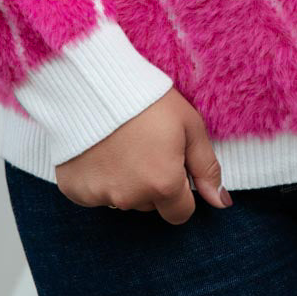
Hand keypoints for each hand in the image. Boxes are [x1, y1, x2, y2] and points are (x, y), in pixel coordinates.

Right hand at [54, 87, 232, 224]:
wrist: (94, 82)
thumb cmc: (147, 99)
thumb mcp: (189, 125)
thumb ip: (206, 167)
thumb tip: (222, 203)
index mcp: (163, 185)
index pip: (180, 213)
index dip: (180, 191)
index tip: (171, 165)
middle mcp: (131, 198)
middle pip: (150, 205)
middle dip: (151, 184)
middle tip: (144, 147)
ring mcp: (99, 195)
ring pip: (121, 199)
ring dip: (124, 182)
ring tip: (120, 144)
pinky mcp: (74, 189)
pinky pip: (92, 193)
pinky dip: (97, 178)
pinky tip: (98, 150)